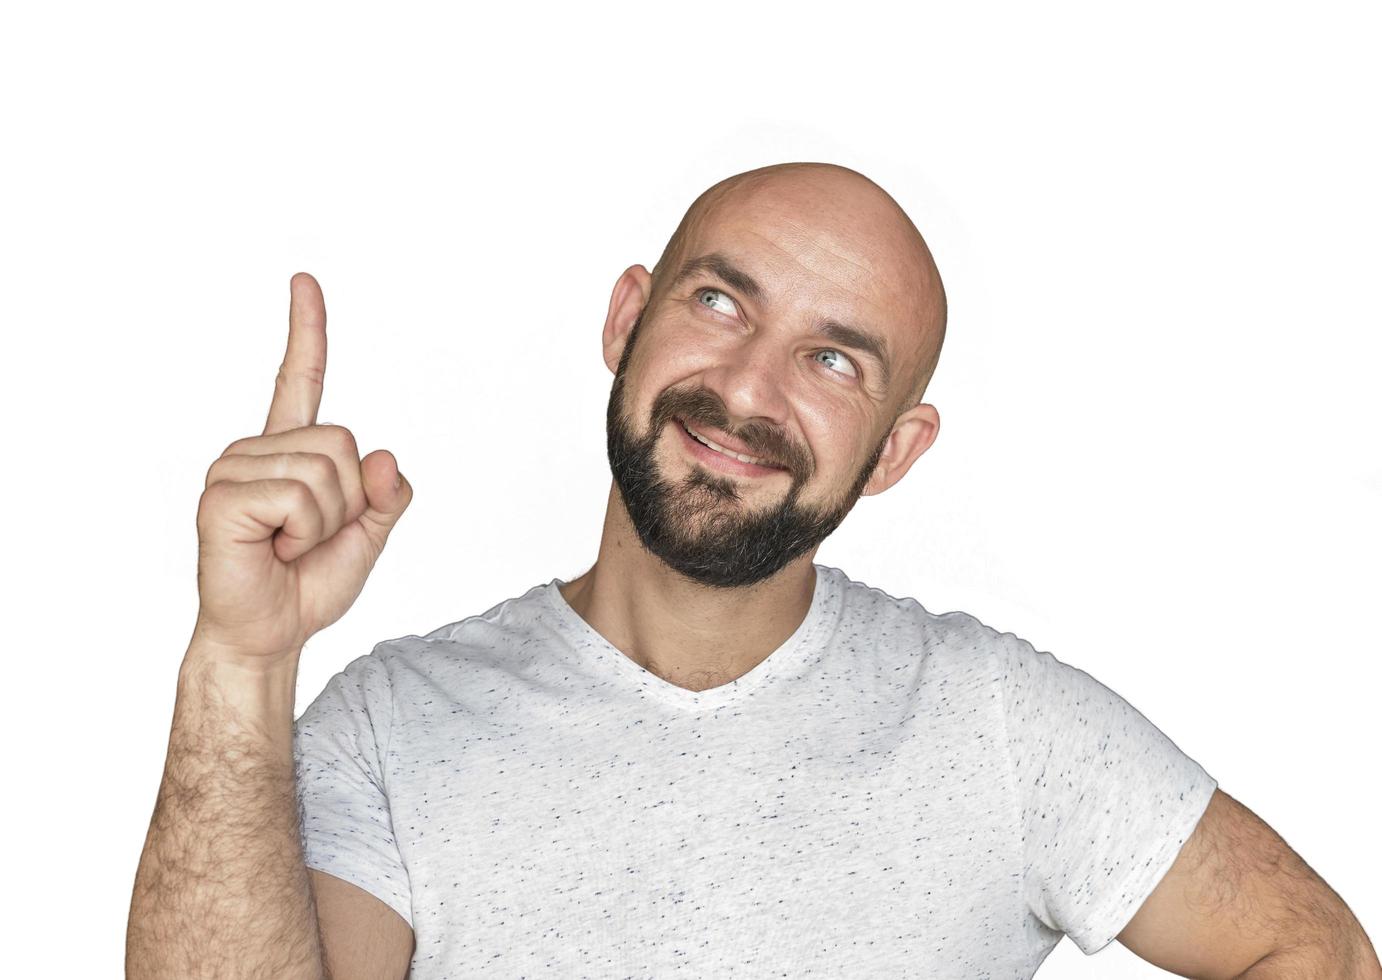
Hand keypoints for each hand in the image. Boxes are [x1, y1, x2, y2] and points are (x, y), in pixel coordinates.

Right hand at [191, 273, 412, 664]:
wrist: (271, 633)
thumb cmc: (308, 583)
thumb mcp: (368, 536)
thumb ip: (387, 495)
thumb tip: (387, 458)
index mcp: (289, 451)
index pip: (300, 379)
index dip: (307, 331)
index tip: (304, 281)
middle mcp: (256, 450)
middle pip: (344, 442)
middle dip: (348, 500)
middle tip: (310, 537)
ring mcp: (233, 469)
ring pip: (326, 470)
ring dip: (325, 521)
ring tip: (289, 544)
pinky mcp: (221, 496)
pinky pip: (298, 496)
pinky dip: (301, 532)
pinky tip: (272, 548)